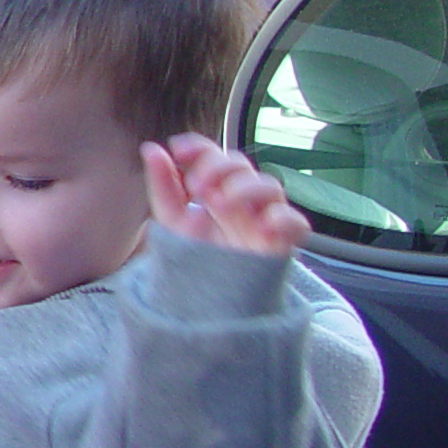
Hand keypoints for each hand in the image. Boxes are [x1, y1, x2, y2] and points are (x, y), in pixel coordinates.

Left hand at [143, 134, 307, 256]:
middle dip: (218, 167)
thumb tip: (151, 149)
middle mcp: (242, 200)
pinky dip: (284, 219)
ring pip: (270, 186)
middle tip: (197, 186)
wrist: (207, 300)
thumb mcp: (172, 222)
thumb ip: (162, 186)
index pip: (215, 156)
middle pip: (241, 166)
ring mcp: (263, 219)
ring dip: (246, 187)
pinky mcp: (280, 244)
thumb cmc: (195, 257)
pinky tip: (263, 225)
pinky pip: (296, 223)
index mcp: (216, 190)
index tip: (178, 150)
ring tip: (221, 202)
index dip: (200, 147)